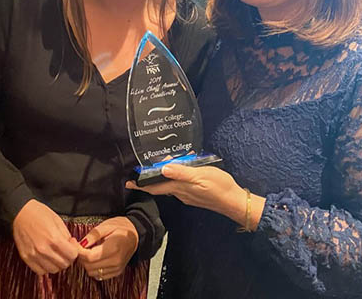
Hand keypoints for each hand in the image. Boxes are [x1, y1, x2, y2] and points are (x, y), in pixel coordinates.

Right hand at [12, 199, 78, 274]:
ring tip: (55, 255)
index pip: (72, 255)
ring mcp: (34, 255)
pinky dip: (45, 267)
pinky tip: (46, 259)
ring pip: (53, 270)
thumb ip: (66, 235)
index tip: (71, 246)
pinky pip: (40, 271)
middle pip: (64, 264)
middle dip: (67, 258)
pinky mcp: (26, 258)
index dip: (74, 251)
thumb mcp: (57, 220)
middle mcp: (44, 249)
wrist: (20, 212)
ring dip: (57, 264)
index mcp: (54, 238)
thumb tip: (72, 245)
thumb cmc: (38, 213)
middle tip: (65, 251)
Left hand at [77, 216, 137, 280]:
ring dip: (86, 264)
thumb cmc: (122, 227)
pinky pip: (99, 275)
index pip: (89, 257)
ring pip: (92, 272)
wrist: (135, 235)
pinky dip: (93, 268)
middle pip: (89, 266)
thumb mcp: (106, 226)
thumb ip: (93, 235)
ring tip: (87, 251)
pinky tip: (94, 258)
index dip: (78, 251)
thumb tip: (81, 243)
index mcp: (113, 248)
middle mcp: (115, 261)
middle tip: (79, 246)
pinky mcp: (116, 272)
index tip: (74, 242)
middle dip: (81, 257)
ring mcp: (116, 268)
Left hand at [126, 165, 263, 229]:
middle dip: (154, 176)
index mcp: (179, 188)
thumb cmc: (219, 187)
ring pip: (172, 183)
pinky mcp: (195, 194)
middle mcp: (180, 193)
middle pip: (162, 185)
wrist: (234, 201)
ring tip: (171, 160)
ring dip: (168, 173)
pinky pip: (181, 183)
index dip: (141, 185)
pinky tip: (186, 166)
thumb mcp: (201, 176)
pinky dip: (179, 175)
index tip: (127, 183)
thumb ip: (182, 172)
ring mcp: (188, 194)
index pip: (155, 187)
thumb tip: (163, 169)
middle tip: (152, 163)